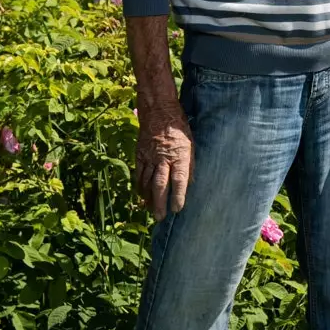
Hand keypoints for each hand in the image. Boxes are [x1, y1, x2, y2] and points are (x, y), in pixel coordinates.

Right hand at [135, 102, 193, 219]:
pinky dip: (140, 186)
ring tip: (151, 210)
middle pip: (160, 185)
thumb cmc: (179, 128)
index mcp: (180, 155)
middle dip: (160, 203)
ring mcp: (149, 157)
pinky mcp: (140, 155)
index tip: (177, 209)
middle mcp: (163, 158)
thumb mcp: (191, 145)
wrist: (159, 112)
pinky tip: (141, 195)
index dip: (178, 196)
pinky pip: (139, 174)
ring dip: (148, 198)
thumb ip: (189, 165)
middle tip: (160, 218)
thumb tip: (190, 183)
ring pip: (147, 182)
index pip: (179, 180)